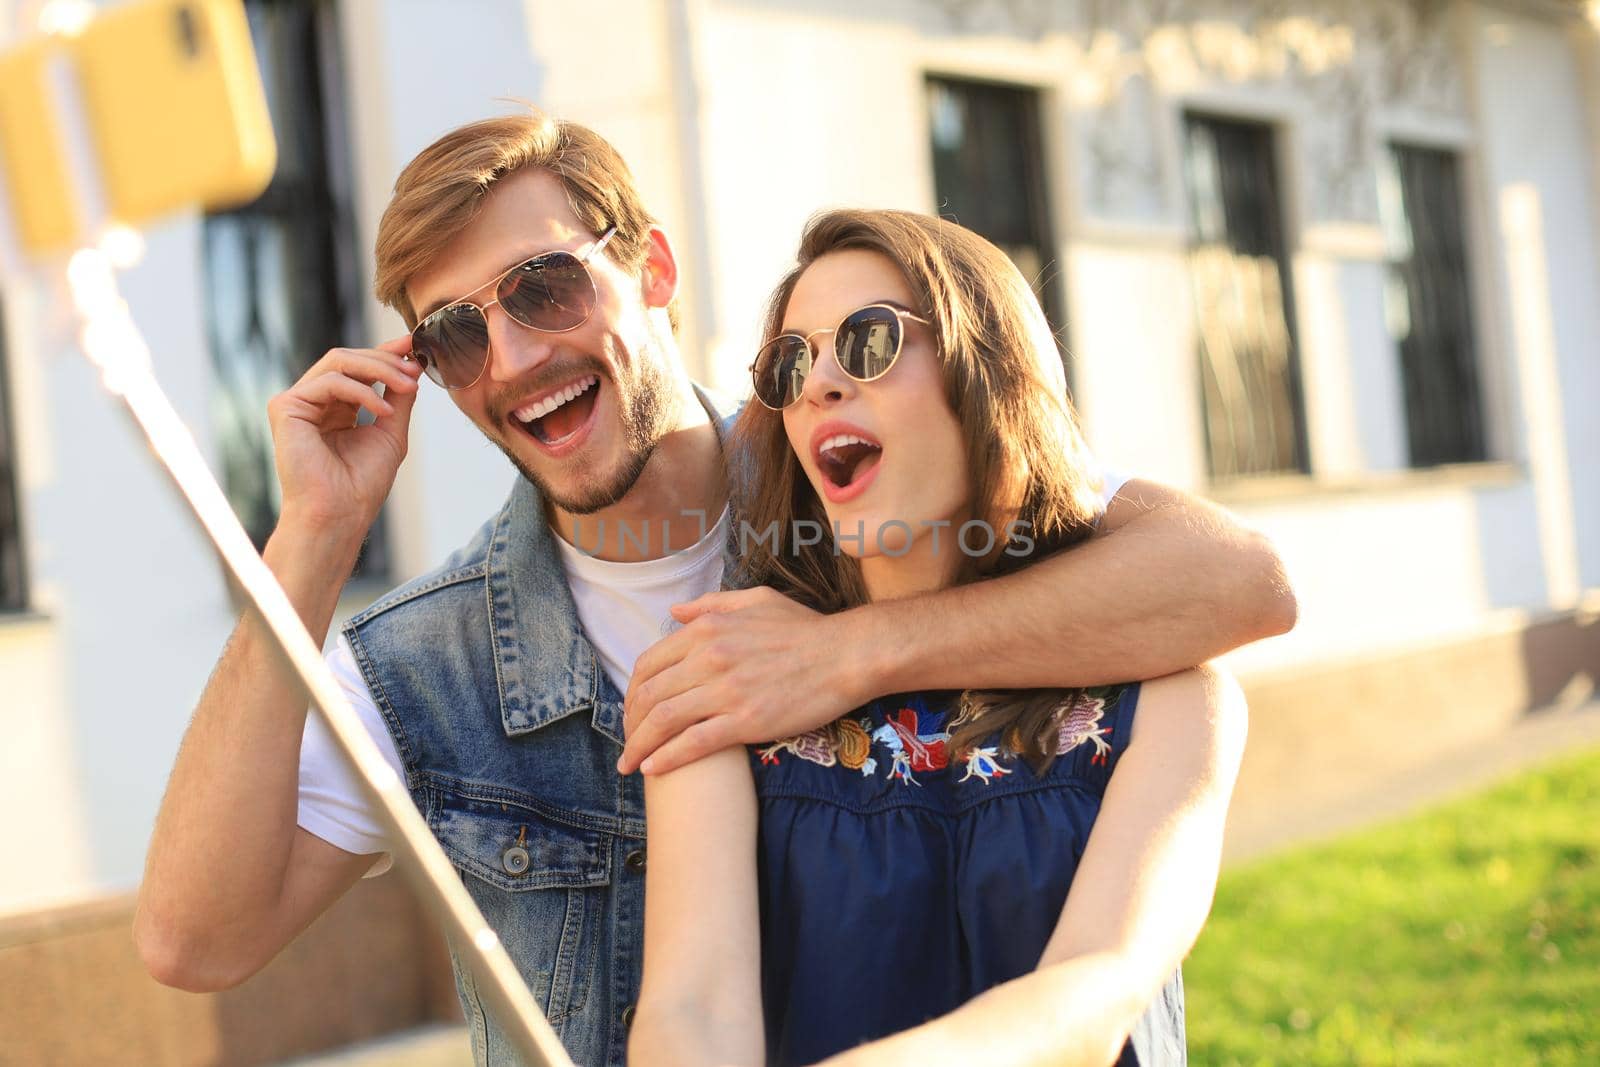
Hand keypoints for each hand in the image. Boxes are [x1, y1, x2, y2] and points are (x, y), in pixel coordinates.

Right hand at [267, 337, 421, 536]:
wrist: (340, 514)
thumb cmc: (362, 484)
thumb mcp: (390, 431)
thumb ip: (398, 397)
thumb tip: (413, 366)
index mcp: (334, 409)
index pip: (358, 369)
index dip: (385, 353)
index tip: (415, 347)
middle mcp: (313, 402)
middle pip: (348, 359)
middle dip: (386, 359)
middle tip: (415, 367)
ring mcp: (296, 403)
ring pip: (338, 362)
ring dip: (379, 369)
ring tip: (408, 386)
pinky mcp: (286, 408)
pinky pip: (329, 382)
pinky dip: (362, 391)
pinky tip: (384, 409)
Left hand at [619, 588, 871, 774]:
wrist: (848, 655)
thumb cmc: (807, 629)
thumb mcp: (756, 600)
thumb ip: (711, 605)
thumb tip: (674, 612)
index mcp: (707, 629)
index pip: (650, 663)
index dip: (633, 691)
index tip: (632, 710)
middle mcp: (709, 658)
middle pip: (649, 695)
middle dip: (630, 724)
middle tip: (627, 742)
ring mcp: (726, 691)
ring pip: (664, 721)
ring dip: (638, 746)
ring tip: (628, 764)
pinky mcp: (746, 722)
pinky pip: (693, 743)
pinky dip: (667, 758)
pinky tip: (653, 769)